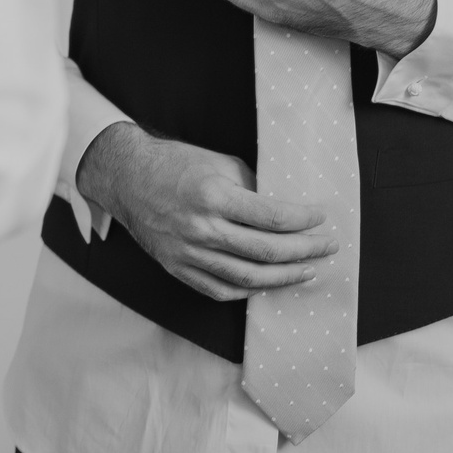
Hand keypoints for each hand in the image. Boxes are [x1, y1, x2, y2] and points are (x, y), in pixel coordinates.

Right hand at [76, 123, 338, 301]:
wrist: (125, 178)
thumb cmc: (174, 164)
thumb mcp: (217, 162)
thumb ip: (252, 187)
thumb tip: (287, 210)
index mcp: (213, 196)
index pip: (272, 217)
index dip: (304, 220)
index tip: (322, 217)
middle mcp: (201, 228)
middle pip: (267, 252)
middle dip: (306, 250)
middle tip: (327, 246)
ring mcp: (187, 253)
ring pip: (248, 279)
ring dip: (285, 277)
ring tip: (307, 270)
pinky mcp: (177, 268)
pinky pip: (220, 290)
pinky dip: (249, 290)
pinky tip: (268, 282)